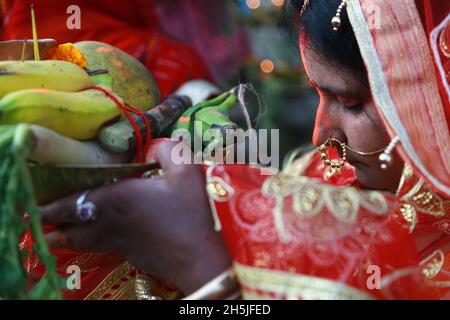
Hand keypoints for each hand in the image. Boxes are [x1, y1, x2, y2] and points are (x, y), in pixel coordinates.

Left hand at [40, 141, 231, 293]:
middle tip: (39, 224)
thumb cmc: (193, 213)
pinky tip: (99, 242)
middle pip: (74, 228)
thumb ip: (170, 151)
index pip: (74, 203)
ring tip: (54, 237)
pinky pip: (106, 248)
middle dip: (53, 226)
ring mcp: (122, 243)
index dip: (53, 206)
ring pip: (86, 242)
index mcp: (119, 198)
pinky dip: (94, 245)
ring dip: (68, 239)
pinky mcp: (134, 256)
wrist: (202, 257)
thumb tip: (158, 143)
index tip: (37, 208)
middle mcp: (113, 223)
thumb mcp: (187, 172)